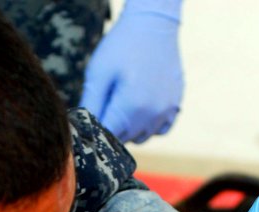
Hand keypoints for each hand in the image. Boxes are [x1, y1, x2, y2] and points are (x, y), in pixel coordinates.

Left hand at [80, 0, 183, 143]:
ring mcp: (167, 111)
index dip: (94, 131)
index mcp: (131, 107)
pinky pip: (160, 130)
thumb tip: (82, 131)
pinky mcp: (175, 105)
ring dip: (129, 129)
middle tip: (105, 104)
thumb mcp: (98, 73)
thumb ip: (90, 105)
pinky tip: (140, 108)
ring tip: (122, 103)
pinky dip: (148, 126)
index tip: (88, 121)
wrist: (154, 25)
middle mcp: (152, 115)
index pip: (106, 136)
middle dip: (110, 128)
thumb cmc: (122, 46)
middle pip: (123, 138)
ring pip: (141, 137)